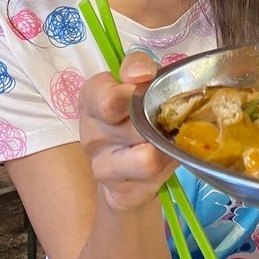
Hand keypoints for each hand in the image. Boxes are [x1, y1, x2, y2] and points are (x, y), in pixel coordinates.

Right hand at [78, 53, 177, 210]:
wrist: (130, 164)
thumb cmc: (138, 110)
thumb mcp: (139, 80)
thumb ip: (138, 66)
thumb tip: (142, 74)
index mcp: (92, 100)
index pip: (107, 98)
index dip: (132, 93)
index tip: (146, 86)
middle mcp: (91, 134)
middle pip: (134, 127)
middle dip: (157, 121)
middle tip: (165, 117)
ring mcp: (102, 166)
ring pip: (145, 159)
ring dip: (164, 147)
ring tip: (166, 139)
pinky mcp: (119, 191)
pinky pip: (153, 179)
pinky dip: (167, 165)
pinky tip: (163, 158)